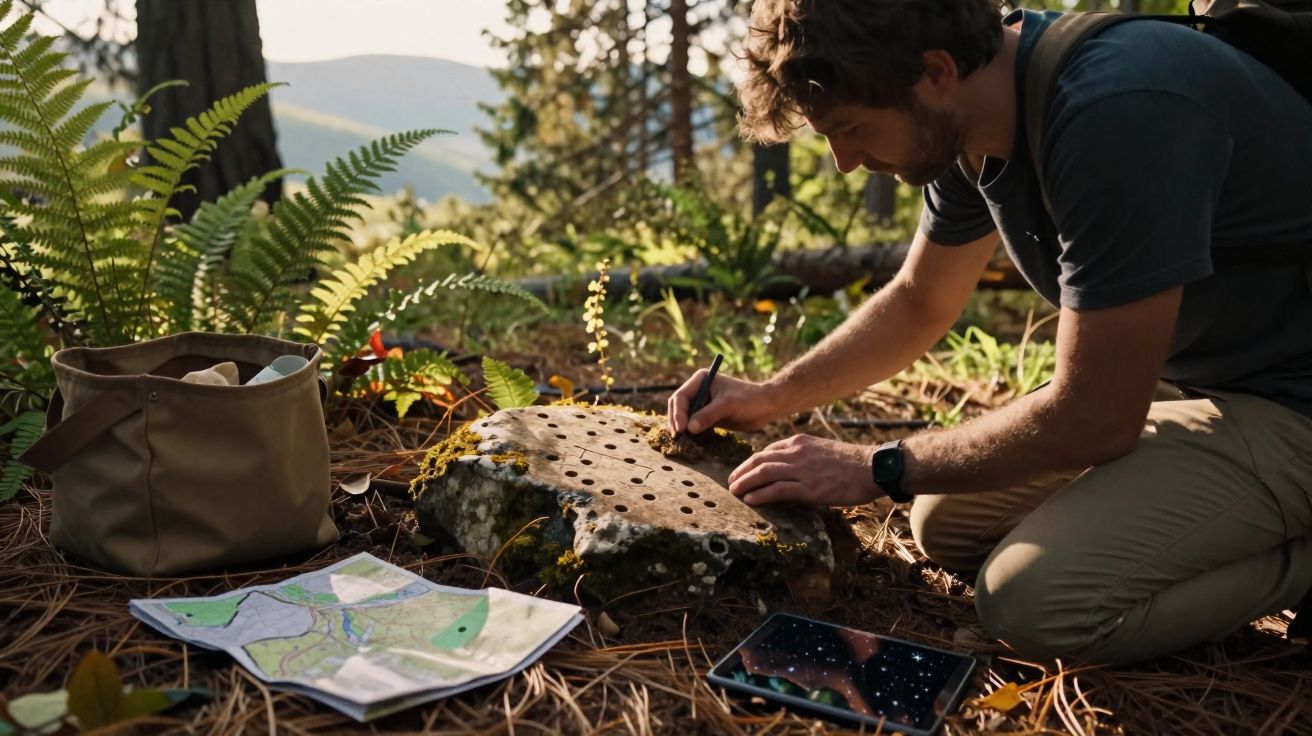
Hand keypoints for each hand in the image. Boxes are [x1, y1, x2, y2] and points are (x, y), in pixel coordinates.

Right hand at [666, 370, 778, 434]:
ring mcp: (703, 404)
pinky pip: (694, 425)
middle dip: (676, 421)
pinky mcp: (708, 417)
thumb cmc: (749, 399)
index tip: (681, 428)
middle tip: (678, 437)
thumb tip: (689, 428)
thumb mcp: (728, 405)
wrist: (767, 407)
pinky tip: (690, 441)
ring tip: (681, 441)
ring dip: (682, 428)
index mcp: (701, 379)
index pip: (681, 396)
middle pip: (679, 406)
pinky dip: (691, 433)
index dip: (678, 413)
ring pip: (685, 417)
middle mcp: (699, 390)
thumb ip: (708, 415)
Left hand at [727, 434, 879, 506]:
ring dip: (745, 482)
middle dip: (742, 471)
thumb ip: (804, 456)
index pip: (768, 451)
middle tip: (731, 482)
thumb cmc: (852, 462)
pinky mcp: (809, 488)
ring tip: (734, 492)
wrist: (872, 467)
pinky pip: (777, 490)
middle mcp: (797, 453)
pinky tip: (750, 500)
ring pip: (763, 473)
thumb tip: (791, 469)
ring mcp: (802, 470)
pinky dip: (760, 494)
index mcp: (800, 442)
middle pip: (759, 460)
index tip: (744, 471)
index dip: (752, 462)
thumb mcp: (822, 451)